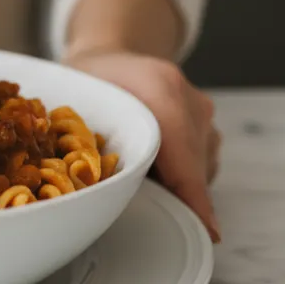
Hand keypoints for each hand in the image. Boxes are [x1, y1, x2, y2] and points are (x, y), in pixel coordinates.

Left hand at [63, 48, 220, 241]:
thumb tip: (97, 192)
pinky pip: (201, 157)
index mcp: (158, 88)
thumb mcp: (76, 107)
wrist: (110, 52)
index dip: (192, 193)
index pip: (182, 151)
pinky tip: (154, 165)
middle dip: (175, 193)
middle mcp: (188, 96)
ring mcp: (201, 106)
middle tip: (145, 210)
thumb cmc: (87, 83)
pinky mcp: (206, 116)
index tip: (207, 231)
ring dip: (176, 181)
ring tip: (140, 176)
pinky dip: (180, 170)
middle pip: (194, 165)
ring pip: (200, 165)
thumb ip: (89, 143)